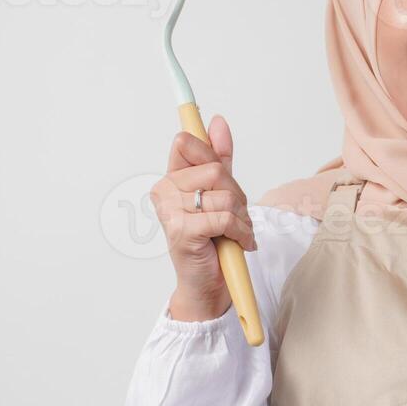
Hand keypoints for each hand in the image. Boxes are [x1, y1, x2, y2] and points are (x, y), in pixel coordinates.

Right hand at [149, 114, 257, 321]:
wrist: (208, 284)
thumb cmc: (213, 240)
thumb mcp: (220, 193)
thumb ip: (219, 158)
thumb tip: (217, 121)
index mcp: (171, 179)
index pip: (186, 143)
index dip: (208, 148)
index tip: (218, 160)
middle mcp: (164, 191)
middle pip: (215, 170)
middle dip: (237, 194)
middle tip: (237, 216)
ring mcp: (170, 211)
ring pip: (224, 195)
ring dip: (242, 218)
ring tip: (237, 233)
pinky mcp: (182, 231)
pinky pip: (223, 218)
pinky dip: (240, 232)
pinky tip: (239, 243)